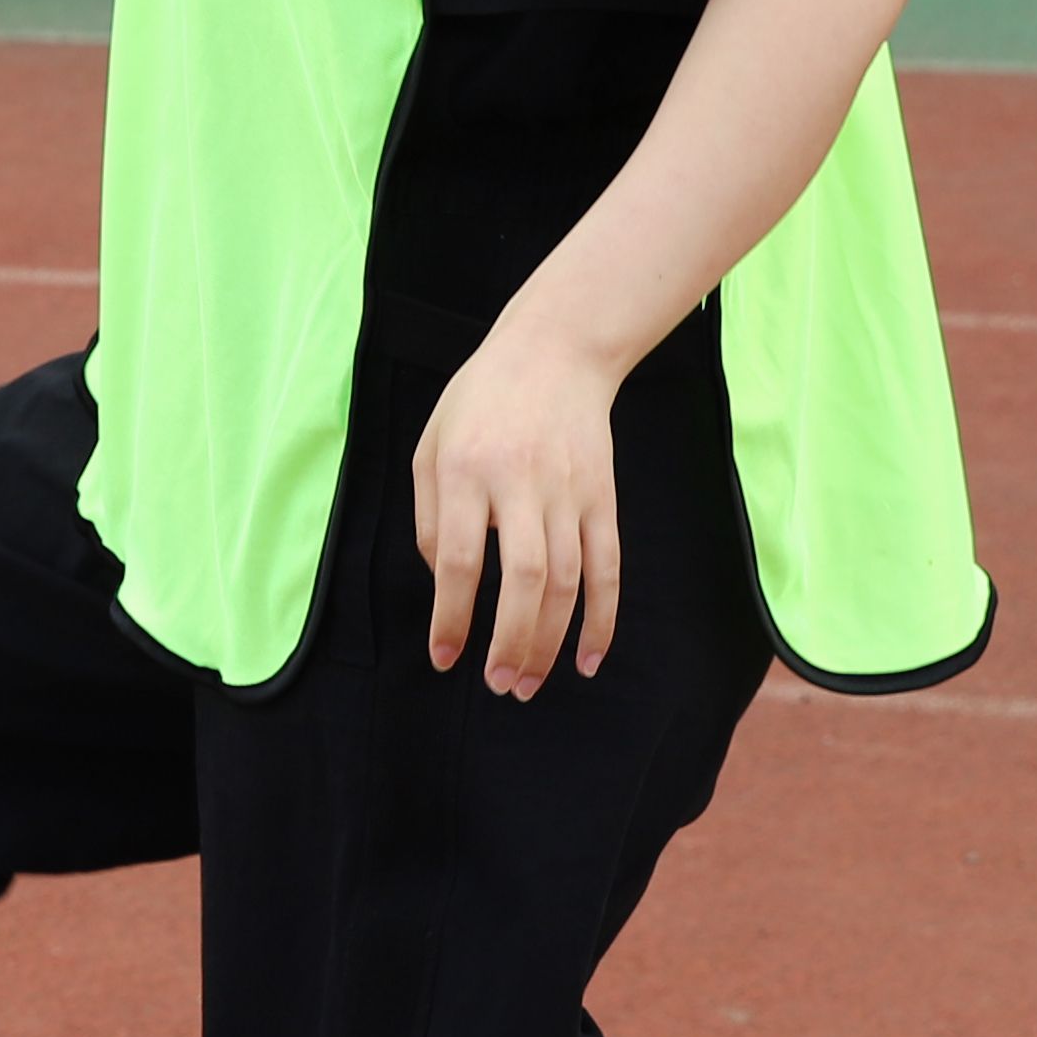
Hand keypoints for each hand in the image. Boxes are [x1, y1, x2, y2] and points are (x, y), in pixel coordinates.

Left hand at [411, 306, 630, 696]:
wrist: (556, 351)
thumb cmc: (481, 400)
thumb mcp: (432, 443)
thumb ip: (429, 515)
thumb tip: (442, 579)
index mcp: (467, 471)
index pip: (458, 560)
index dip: (452, 616)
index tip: (446, 658)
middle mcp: (521, 483)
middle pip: (522, 578)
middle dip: (511, 640)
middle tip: (499, 684)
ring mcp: (569, 491)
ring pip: (567, 580)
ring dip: (549, 640)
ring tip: (528, 681)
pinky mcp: (603, 497)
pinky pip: (607, 567)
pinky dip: (602, 618)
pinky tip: (589, 659)